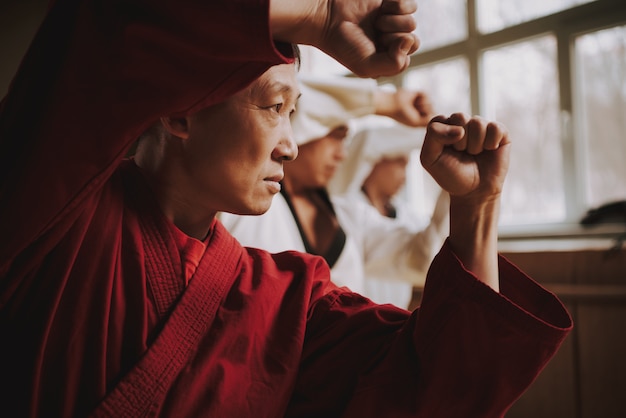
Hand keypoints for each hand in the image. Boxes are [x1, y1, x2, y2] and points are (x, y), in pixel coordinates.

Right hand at [271, 0, 418, 77]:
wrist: (327, 16)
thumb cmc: (344, 45)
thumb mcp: (367, 66)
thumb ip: (394, 64)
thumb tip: (411, 39)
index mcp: (385, 61)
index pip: (406, 59)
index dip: (393, 53)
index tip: (375, 47)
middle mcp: (390, 43)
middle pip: (414, 42)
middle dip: (395, 38)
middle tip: (376, 35)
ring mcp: (391, 23)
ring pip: (412, 24)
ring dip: (393, 22)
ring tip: (376, 21)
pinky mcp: (390, 5)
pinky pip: (411, 6)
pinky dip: (398, 6)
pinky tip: (382, 8)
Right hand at [375, 89, 432, 126]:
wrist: (393, 105)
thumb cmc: (402, 116)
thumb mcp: (416, 122)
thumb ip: (428, 120)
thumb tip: (437, 113)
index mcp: (420, 119)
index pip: (432, 119)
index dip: (427, 118)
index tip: (418, 118)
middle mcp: (421, 111)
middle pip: (433, 111)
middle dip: (425, 111)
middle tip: (414, 111)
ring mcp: (420, 102)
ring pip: (431, 103)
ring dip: (422, 105)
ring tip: (413, 105)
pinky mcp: (418, 94)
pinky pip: (426, 95)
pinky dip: (420, 98)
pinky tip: (413, 99)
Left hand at [420, 113, 509, 202]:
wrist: (473, 192)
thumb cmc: (450, 175)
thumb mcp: (429, 158)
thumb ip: (433, 136)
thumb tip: (460, 129)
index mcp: (444, 127)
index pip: (440, 119)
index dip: (442, 138)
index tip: (445, 152)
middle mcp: (463, 124)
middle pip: (460, 117)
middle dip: (459, 141)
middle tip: (461, 153)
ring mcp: (482, 127)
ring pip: (477, 122)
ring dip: (474, 145)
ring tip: (474, 154)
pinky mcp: (500, 132)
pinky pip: (495, 128)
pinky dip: (490, 143)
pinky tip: (489, 150)